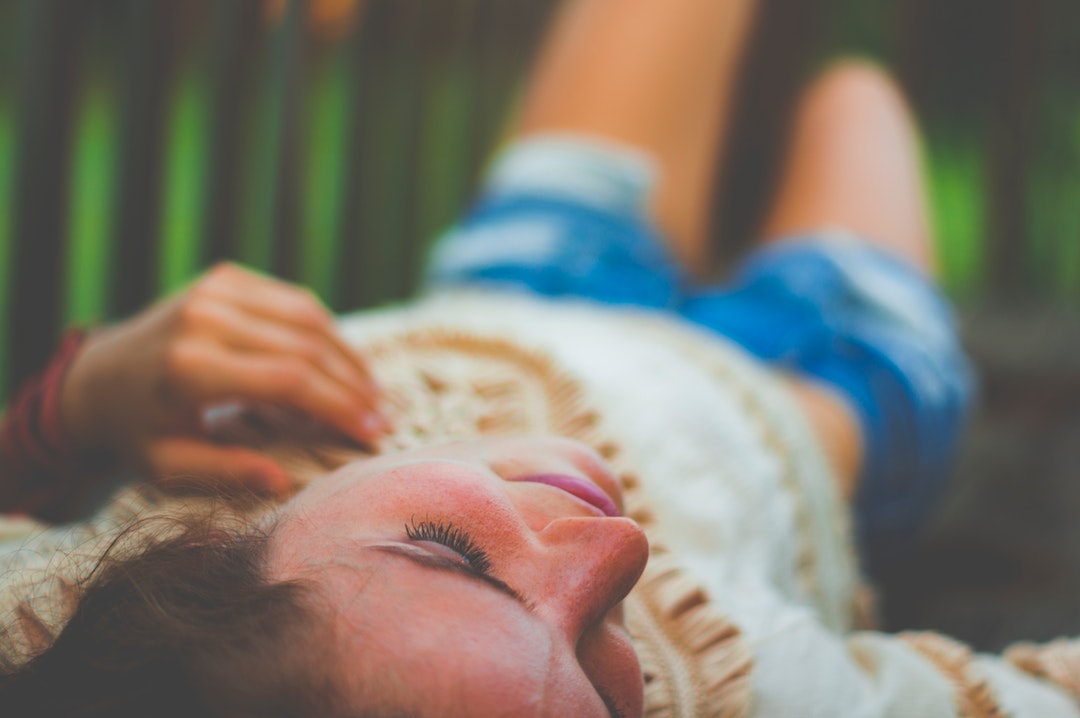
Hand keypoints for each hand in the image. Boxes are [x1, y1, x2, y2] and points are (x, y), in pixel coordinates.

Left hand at [60, 263, 383, 494]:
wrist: (97, 376)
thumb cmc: (138, 430)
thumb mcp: (170, 465)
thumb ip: (227, 471)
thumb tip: (284, 481)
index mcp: (190, 368)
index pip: (290, 381)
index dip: (340, 407)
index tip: (372, 434)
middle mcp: (205, 319)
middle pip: (307, 348)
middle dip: (353, 385)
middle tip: (381, 417)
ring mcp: (216, 291)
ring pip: (308, 317)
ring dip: (348, 355)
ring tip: (371, 391)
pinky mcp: (225, 278)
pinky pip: (293, 300)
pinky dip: (326, 330)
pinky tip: (343, 361)